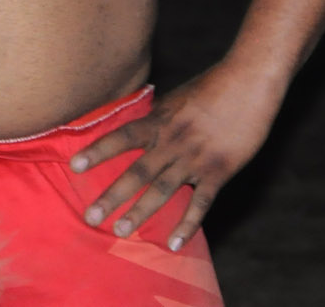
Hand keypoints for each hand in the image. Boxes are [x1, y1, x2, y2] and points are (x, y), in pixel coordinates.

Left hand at [71, 62, 285, 250]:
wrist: (249, 81)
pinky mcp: (220, 171)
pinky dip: (187, 225)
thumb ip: (159, 117)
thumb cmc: (213, 85)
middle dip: (112, 196)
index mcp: (160, 120)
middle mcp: (172, 141)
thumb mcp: (178, 98)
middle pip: (137, 172)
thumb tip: (140, 125)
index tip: (75, 166)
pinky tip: (173, 244)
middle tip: (91, 218)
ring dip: (141, 213)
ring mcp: (196, 158)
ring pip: (163, 190)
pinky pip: (200, 203)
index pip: (122, 137)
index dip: (98, 151)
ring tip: (120, 231)